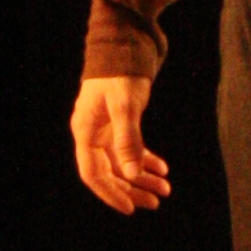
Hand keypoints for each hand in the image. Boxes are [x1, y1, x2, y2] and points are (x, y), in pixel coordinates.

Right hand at [71, 75, 171, 214]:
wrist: (125, 43)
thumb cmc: (121, 72)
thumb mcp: (125, 106)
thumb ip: (128, 140)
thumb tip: (132, 174)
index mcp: (85, 131)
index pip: (93, 173)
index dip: (111, 193)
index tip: (131, 207)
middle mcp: (92, 133)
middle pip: (109, 171)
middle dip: (132, 188)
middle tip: (156, 202)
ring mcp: (105, 129)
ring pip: (122, 162)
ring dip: (142, 176)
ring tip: (164, 189)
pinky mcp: (118, 123)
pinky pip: (130, 148)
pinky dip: (145, 159)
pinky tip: (162, 168)